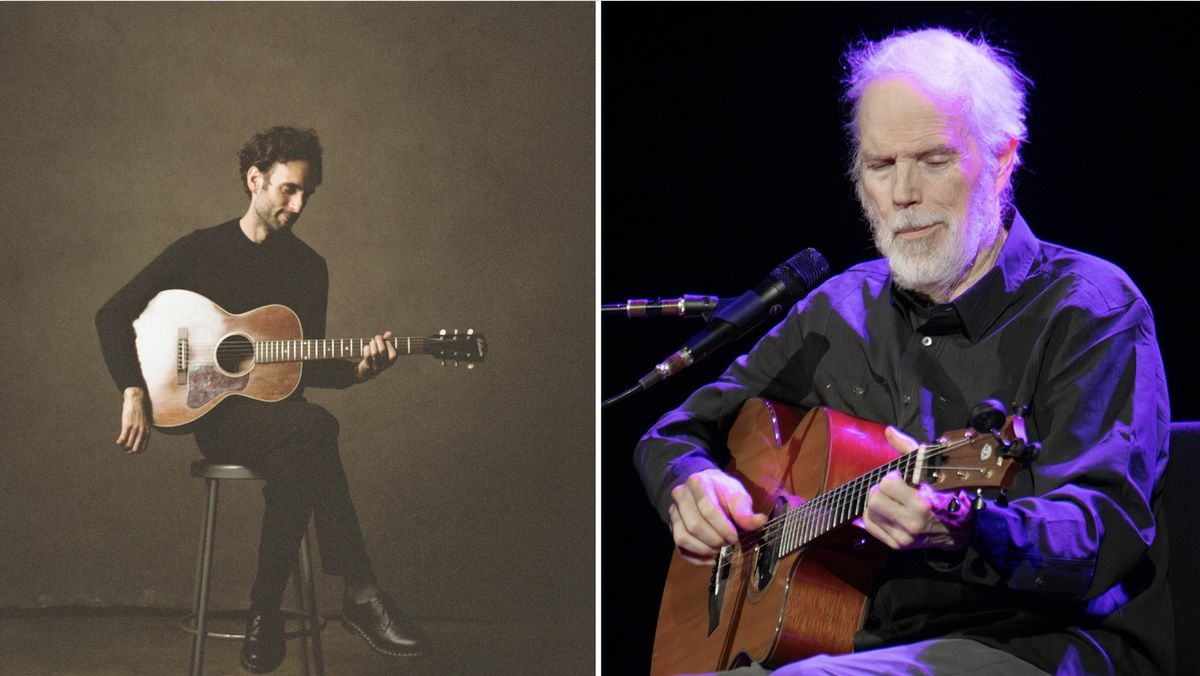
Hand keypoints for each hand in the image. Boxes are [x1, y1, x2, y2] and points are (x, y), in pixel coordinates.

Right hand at [116, 387, 150, 454]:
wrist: (136, 400)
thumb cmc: (139, 412)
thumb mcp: (145, 423)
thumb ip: (143, 431)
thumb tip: (138, 440)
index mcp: (147, 432)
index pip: (142, 448)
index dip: (135, 452)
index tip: (130, 451)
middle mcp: (142, 431)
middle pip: (135, 449)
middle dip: (129, 451)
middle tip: (124, 449)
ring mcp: (135, 429)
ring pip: (128, 445)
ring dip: (123, 447)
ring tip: (121, 444)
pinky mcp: (127, 425)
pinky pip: (123, 439)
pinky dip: (119, 442)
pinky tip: (118, 442)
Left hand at [354, 331, 397, 382]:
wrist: (366, 372)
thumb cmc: (377, 358)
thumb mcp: (383, 349)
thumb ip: (387, 340)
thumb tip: (389, 333)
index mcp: (390, 362)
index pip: (393, 355)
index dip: (390, 345)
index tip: (386, 341)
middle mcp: (384, 366)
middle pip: (382, 350)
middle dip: (379, 340)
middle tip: (377, 337)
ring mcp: (375, 367)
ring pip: (374, 352)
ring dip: (372, 344)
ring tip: (372, 342)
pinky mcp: (367, 366)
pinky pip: (367, 355)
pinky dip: (366, 348)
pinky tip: (367, 347)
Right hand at [668, 469, 766, 565]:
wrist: (705, 486)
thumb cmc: (722, 490)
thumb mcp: (736, 493)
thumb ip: (744, 509)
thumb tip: (759, 522)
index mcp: (697, 483)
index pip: (707, 509)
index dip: (722, 527)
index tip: (735, 537)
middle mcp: (680, 496)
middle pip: (693, 525)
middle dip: (714, 540)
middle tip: (729, 544)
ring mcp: (673, 512)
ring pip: (682, 538)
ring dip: (704, 550)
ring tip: (720, 551)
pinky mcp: (672, 527)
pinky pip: (680, 548)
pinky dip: (696, 558)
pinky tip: (711, 559)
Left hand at [859, 426, 974, 549]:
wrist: (958, 530)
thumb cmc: (943, 495)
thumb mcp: (930, 470)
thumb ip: (907, 449)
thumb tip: (888, 431)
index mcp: (920, 503)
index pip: (887, 484)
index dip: (891, 477)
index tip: (900, 478)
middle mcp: (911, 523)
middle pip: (874, 500)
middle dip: (880, 490)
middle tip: (891, 489)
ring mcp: (903, 537)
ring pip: (868, 513)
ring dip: (875, 502)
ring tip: (889, 500)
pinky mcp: (896, 545)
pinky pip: (869, 526)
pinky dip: (872, 516)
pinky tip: (885, 511)